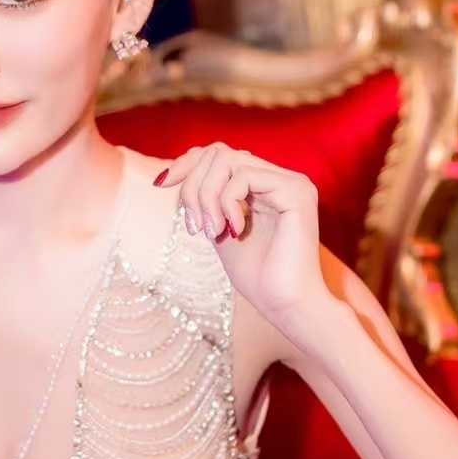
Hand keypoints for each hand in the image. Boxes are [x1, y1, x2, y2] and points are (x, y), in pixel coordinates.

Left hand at [156, 143, 331, 331]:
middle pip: (219, 152)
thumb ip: (207, 200)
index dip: (187, 163)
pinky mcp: (297, 191)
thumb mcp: (219, 229)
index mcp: (265, 185)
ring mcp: (291, 182)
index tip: (161, 184)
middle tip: (194, 227)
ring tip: (211, 231)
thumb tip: (175, 172)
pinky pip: (245, 177)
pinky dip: (227, 202)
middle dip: (193, 186)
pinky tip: (232, 230)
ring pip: (229, 160)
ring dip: (207, 197)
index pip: (219, 153)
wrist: (285, 306)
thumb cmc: (257, 277)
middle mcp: (280, 177)